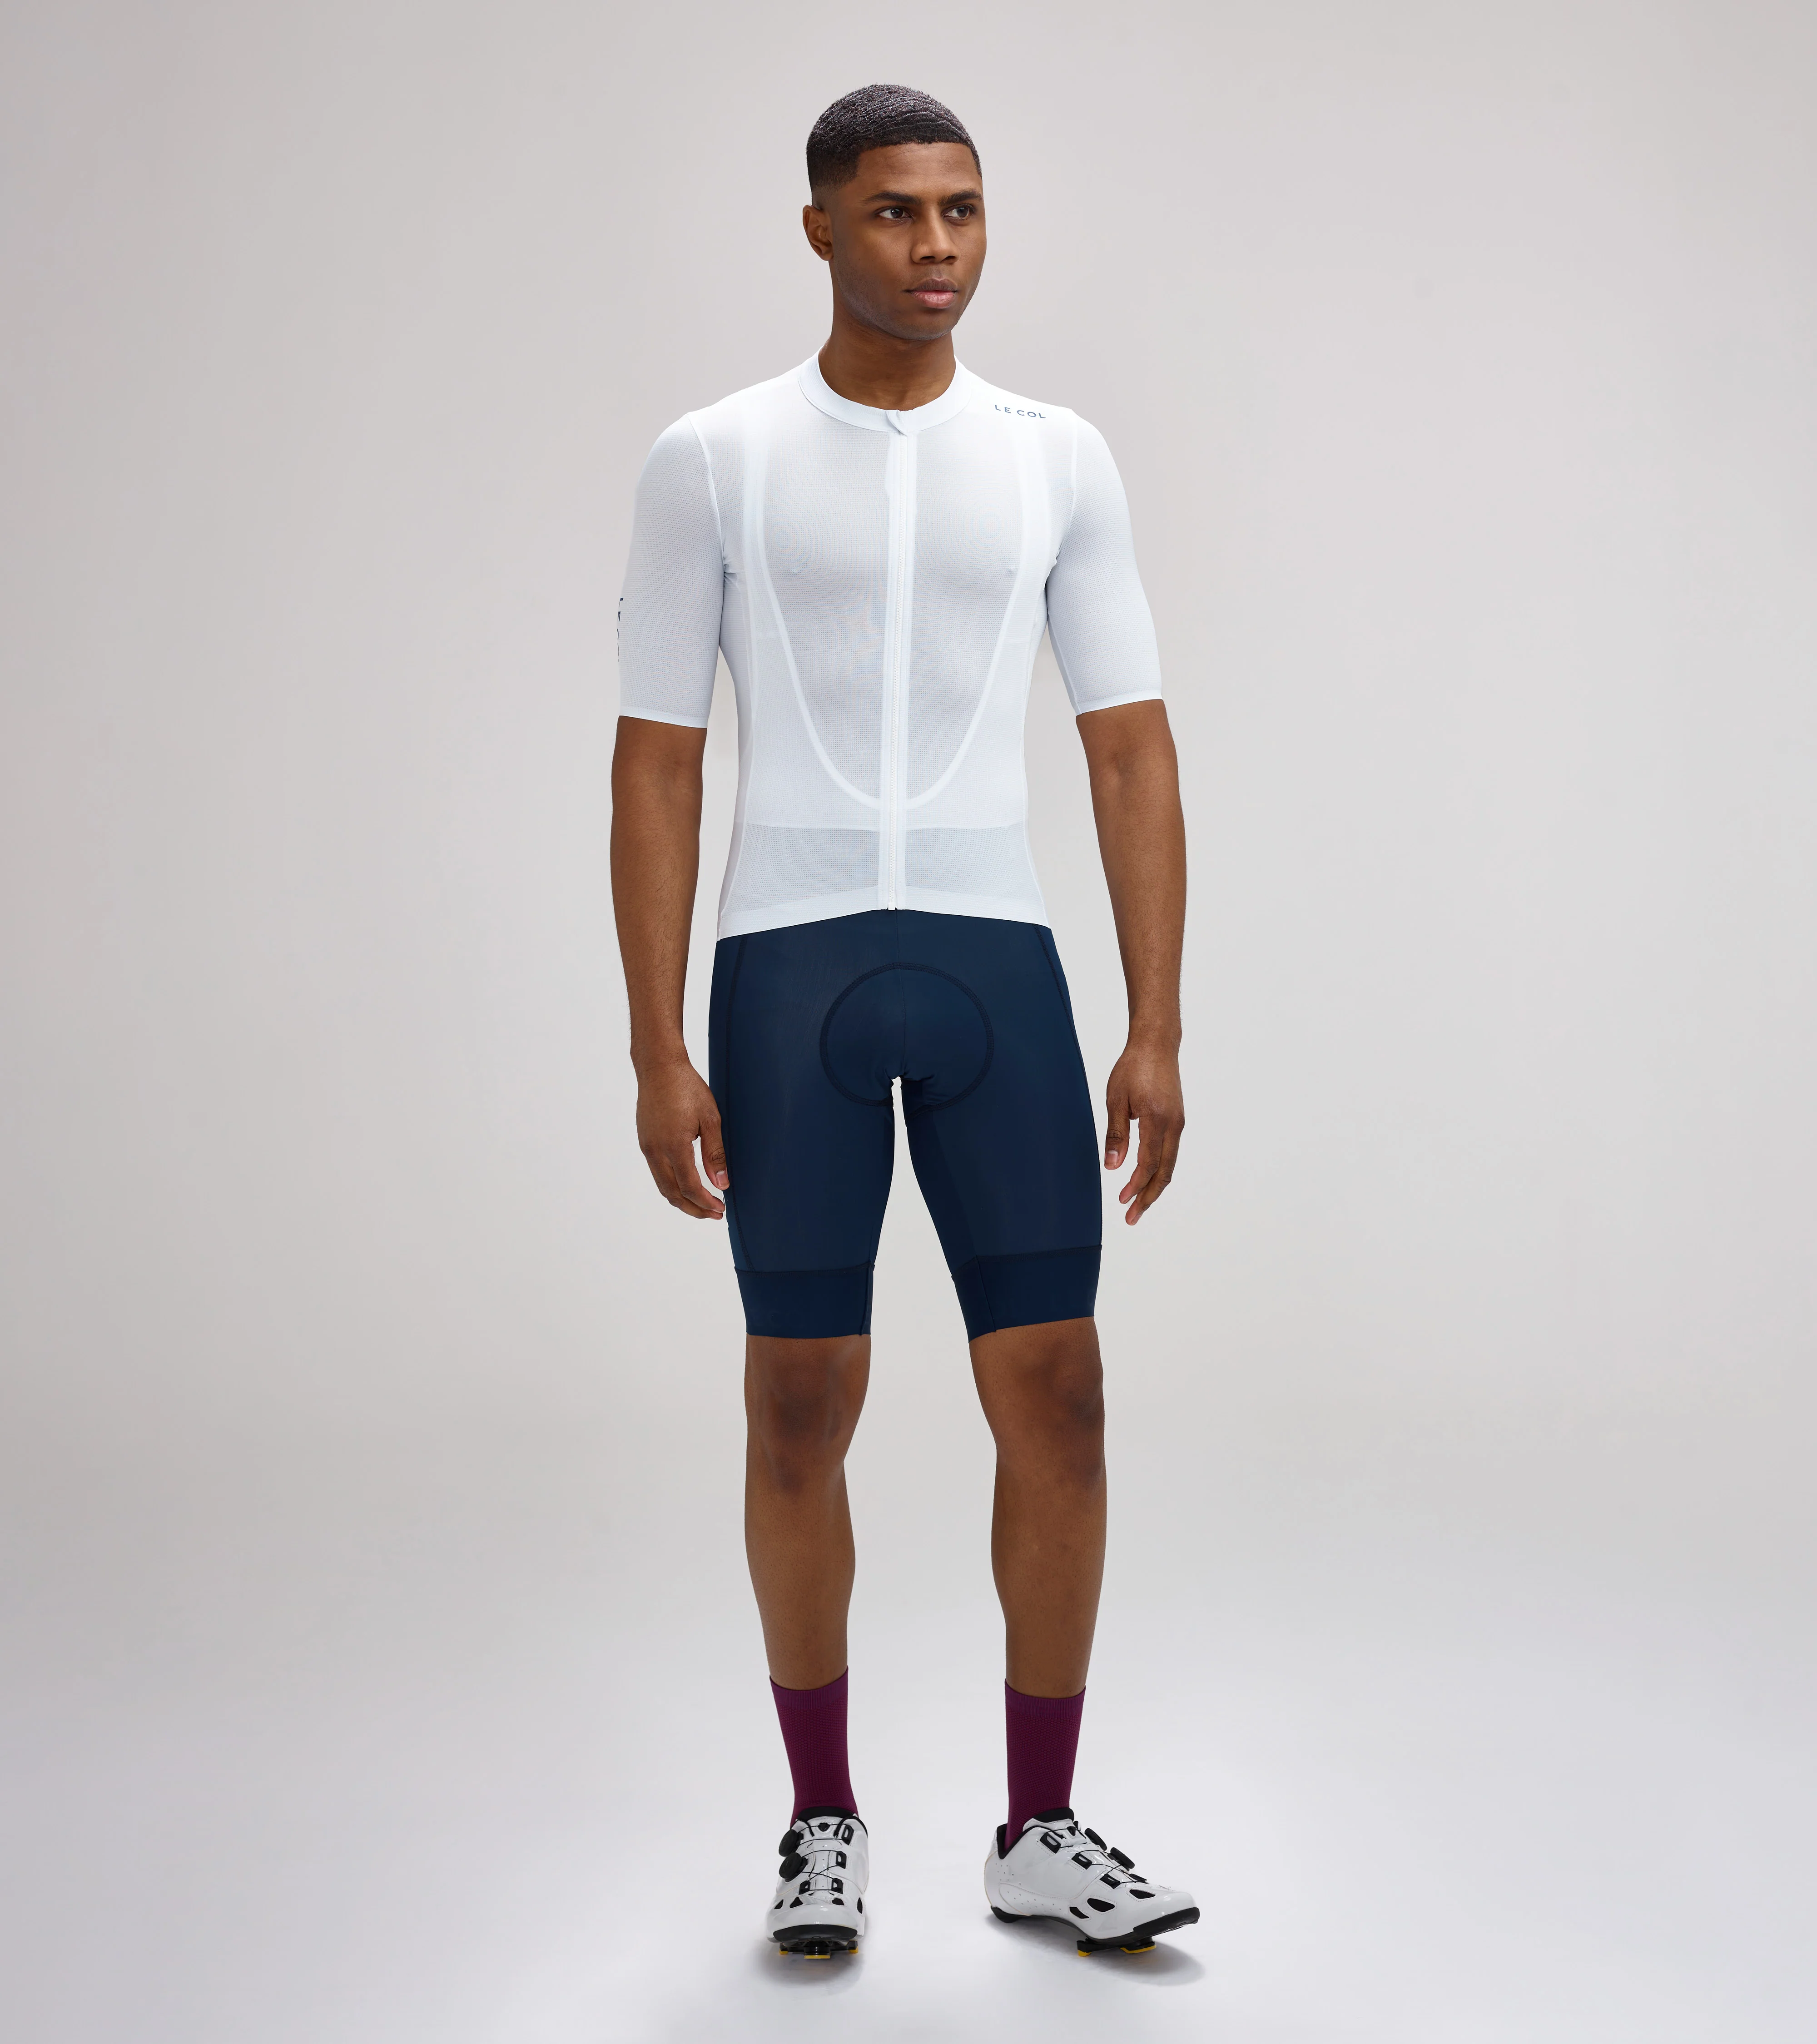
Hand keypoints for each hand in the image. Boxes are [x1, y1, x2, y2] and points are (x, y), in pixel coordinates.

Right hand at [635, 1058, 728, 1218]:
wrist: (659, 1067)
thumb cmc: (687, 1088)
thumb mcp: (710, 1119)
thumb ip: (715, 1154)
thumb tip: (722, 1184)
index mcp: (674, 1146)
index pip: (690, 1187)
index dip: (706, 1203)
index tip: (721, 1209)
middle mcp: (655, 1150)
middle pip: (672, 1193)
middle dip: (693, 1209)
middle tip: (713, 1215)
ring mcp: (647, 1147)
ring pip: (662, 1185)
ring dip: (681, 1200)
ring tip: (700, 1205)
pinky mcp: (644, 1141)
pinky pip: (657, 1172)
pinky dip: (671, 1185)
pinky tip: (685, 1184)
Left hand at [1103, 1037, 1183, 1224]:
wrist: (1157, 1044)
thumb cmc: (1133, 1067)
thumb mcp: (1116, 1099)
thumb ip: (1116, 1134)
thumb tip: (1113, 1167)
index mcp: (1157, 1119)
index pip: (1148, 1162)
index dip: (1136, 1185)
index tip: (1122, 1201)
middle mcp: (1174, 1124)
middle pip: (1165, 1171)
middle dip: (1148, 1196)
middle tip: (1132, 1217)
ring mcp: (1179, 1123)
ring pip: (1170, 1164)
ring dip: (1155, 1186)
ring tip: (1138, 1204)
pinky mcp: (1177, 1120)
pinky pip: (1170, 1152)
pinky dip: (1160, 1170)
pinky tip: (1148, 1179)